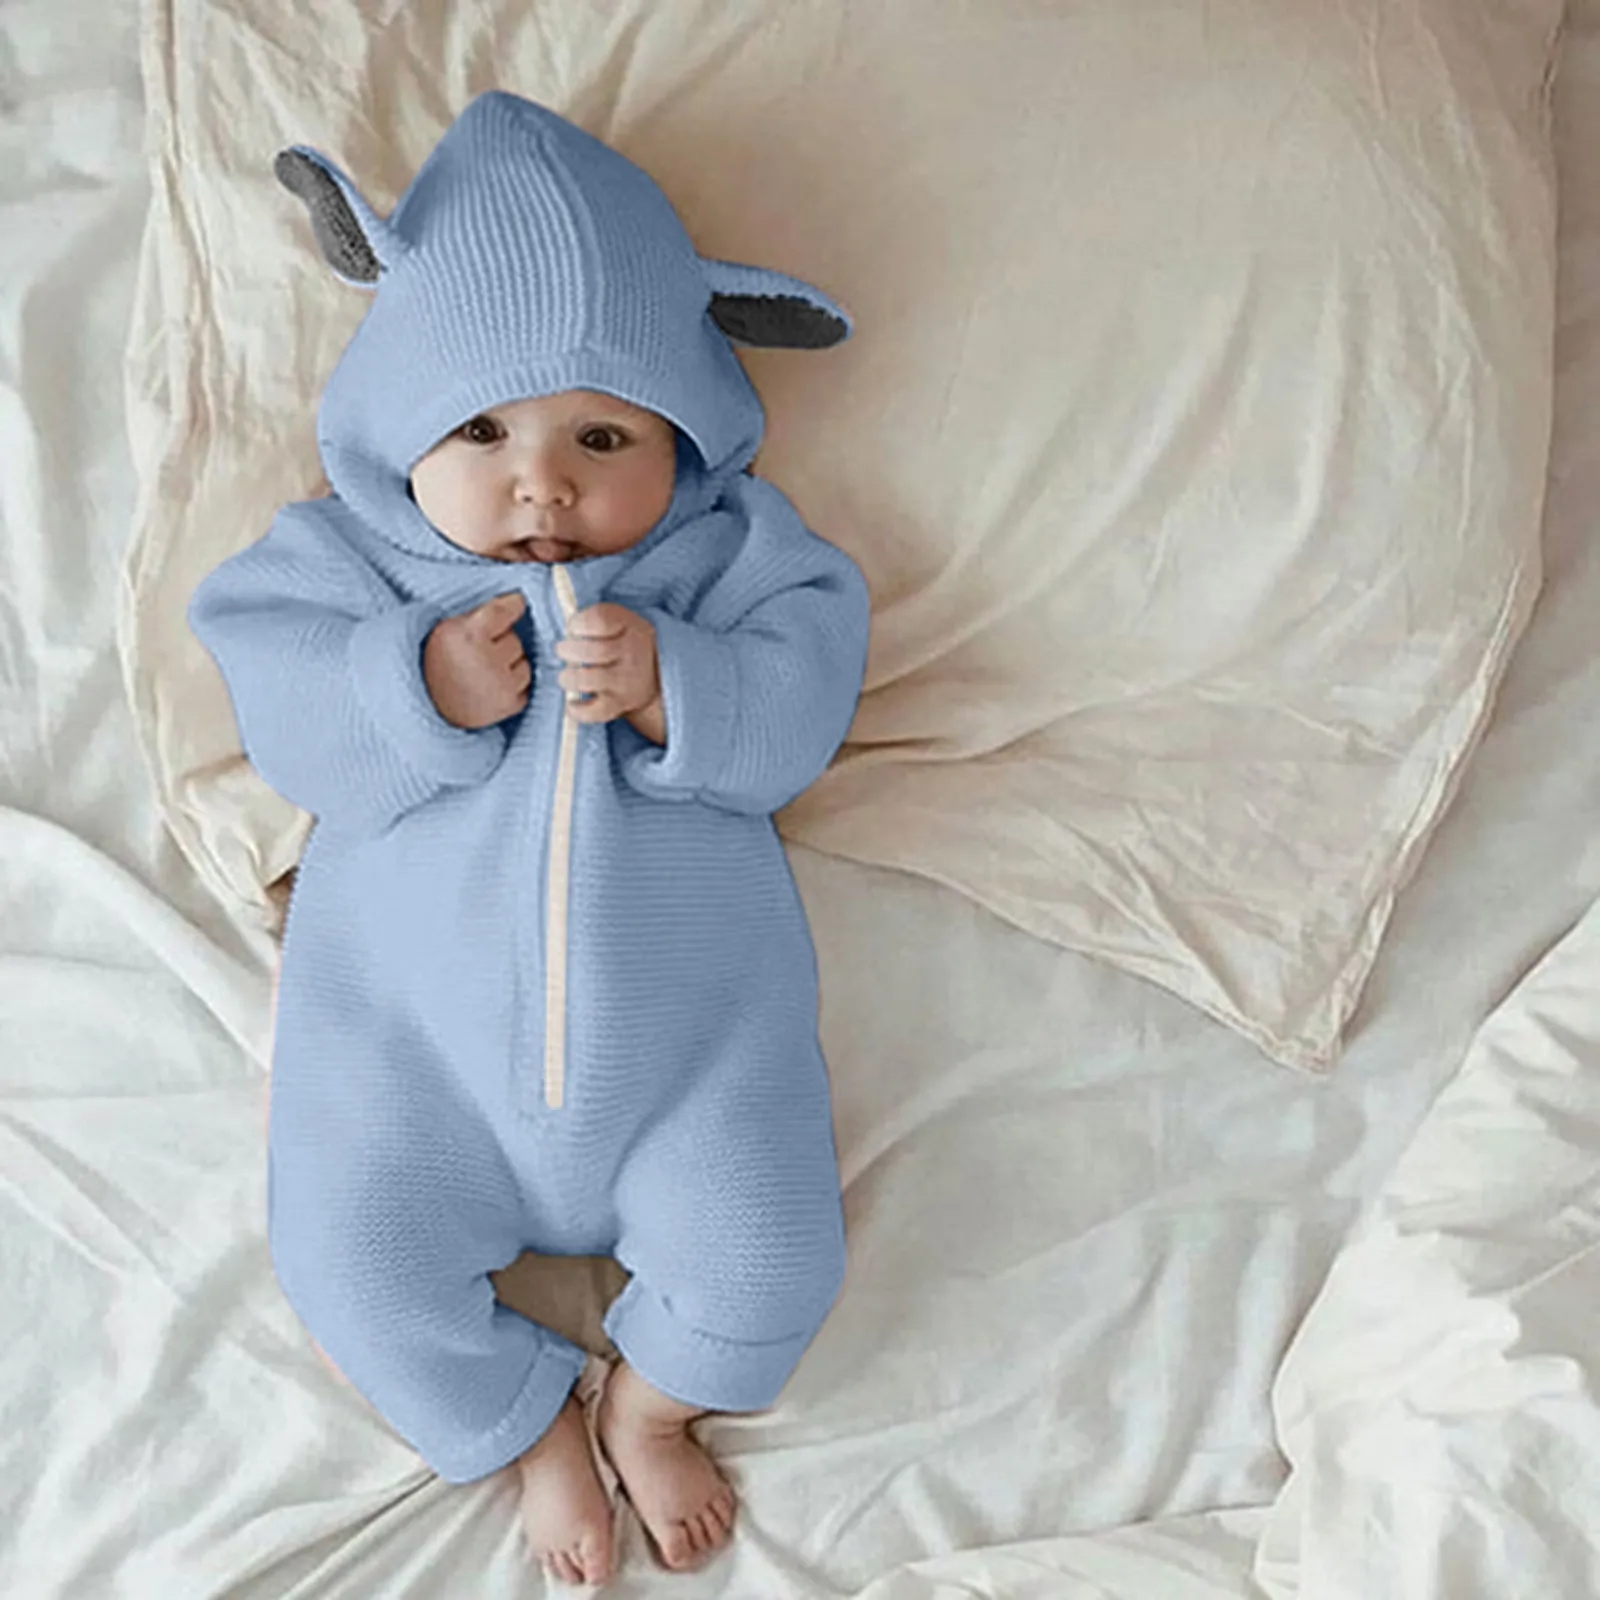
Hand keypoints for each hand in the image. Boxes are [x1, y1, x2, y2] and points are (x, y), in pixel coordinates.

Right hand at [422, 592, 530, 728]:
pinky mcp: (508, 706)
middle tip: (479, 654)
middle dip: (501, 644)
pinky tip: (491, 688)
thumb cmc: (440, 663)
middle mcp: (483, 660)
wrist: (429, 705)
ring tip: (485, 672)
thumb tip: (519, 601)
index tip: (518, 602)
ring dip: (510, 666)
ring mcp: (498, 685)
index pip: (503, 612)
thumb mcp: (449, 629)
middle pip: (515, 640)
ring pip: (524, 664)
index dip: (514, 605)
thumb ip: (482, 614)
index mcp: (464, 636)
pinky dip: (513, 687)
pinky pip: (526, 686)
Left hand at [555, 603, 662, 734]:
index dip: (578, 623)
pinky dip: (578, 710)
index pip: (600, 620)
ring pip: (590, 680)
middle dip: (568, 650)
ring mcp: (627, 681)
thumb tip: (566, 628)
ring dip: (569, 678)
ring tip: (566, 676)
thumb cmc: (625, 643)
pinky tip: (572, 703)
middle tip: (563, 651)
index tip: (574, 628)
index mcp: (630, 627)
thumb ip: (595, 618)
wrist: (656, 676)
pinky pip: (595, 712)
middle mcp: (633, 653)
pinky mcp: (620, 704)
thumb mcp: (620, 621)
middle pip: (592, 651)